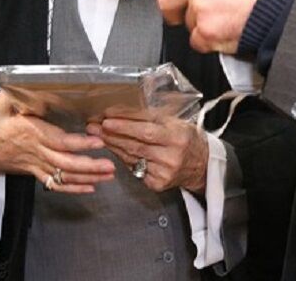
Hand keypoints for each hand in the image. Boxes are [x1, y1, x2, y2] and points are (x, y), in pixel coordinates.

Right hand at [0, 92, 115, 193]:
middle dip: (90, 166)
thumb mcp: (2, 102)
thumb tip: (31, 83)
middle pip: (66, 163)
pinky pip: (55, 185)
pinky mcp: (35, 172)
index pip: (59, 141)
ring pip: (64, 176)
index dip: (79, 143)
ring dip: (87, 177)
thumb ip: (18, 94)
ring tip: (108, 175)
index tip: (98, 141)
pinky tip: (91, 187)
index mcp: (32, 133)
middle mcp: (36, 152)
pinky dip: (73, 188)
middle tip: (110, 165)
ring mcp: (36, 165)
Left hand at [87, 115, 208, 193]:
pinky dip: (123, 158)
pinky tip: (113, 149)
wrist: (201, 164)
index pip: (146, 129)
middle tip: (94, 125)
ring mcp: (164, 172)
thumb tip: (122, 110)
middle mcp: (171, 156)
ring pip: (132, 156)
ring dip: (113, 144)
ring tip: (98, 134)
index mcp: (177, 136)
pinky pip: (135, 168)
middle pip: (136, 144)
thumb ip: (152, 116)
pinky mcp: (158, 183)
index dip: (124, 124)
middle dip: (112, 134)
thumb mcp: (175, 121)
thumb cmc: (185, 138)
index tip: (107, 117)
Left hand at [129, 0, 273, 52]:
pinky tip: (227, 29)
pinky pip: (197, 41)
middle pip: (165, 1)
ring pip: (185, 23)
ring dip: (200, 25)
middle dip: (173, 10)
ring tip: (226, 16)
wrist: (279, 6)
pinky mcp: (206, 29)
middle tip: (191, 11)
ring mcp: (199, 6)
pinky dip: (210, 41)